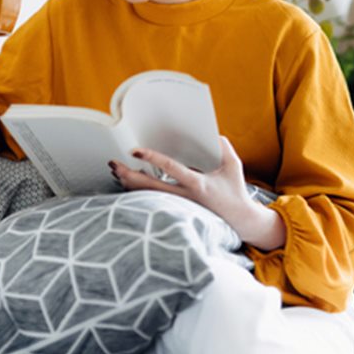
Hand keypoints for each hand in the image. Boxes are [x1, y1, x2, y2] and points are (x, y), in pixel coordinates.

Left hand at [112, 137, 286, 249]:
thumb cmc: (236, 191)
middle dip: (129, 175)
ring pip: (148, 197)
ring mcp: (179, 207)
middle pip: (150, 187)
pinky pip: (153, 201)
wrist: (239, 220)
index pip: (171, 169)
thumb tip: (211, 133)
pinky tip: (129, 184)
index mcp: (197, 184)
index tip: (135, 150)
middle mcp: (185, 197)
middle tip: (114, 164)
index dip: (152, 158)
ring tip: (116, 172)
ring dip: (130, 184)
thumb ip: (223, 147)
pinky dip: (139, 193)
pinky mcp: (177, 212)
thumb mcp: (233, 166)